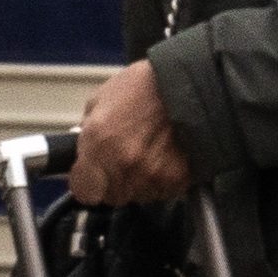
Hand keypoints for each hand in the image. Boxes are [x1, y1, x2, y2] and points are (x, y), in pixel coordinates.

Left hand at [69, 59, 193, 205]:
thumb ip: (88, 133)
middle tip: (126, 158)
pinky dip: (165, 180)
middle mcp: (124, 164)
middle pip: (113, 196)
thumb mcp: (101, 99)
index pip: (84, 190)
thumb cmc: (146, 84)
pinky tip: (168, 158)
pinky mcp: (178, 180)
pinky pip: (165, 191)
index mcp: (99, 142)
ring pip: (140, 196)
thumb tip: (84, 152)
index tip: (92, 176)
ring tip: (151, 153)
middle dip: (115, 181)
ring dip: (141, 181)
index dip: (87, 183)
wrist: (193, 81)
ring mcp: (153, 175)